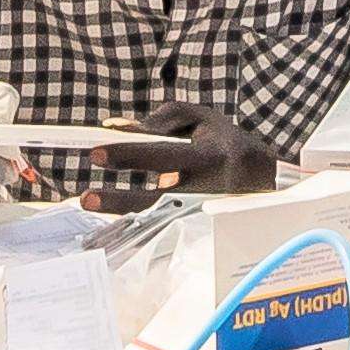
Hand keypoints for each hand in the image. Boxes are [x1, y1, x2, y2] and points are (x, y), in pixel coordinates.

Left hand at [79, 95, 274, 217]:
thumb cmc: (223, 141)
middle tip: (87, 197)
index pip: (165, 154)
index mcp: (210, 156)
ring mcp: (203, 215)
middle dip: (120, 199)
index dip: (130, 154)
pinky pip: (161, 229)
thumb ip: (160, 120)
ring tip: (89, 204)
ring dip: (121, 214)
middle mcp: (208, 189)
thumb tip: (116, 128)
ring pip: (157, 219)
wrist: (262, 177)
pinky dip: (134, 227)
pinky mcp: (199, 230)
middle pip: (159, 198)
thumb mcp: (200, 119)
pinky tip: (109, 225)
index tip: (96, 153)